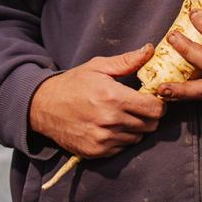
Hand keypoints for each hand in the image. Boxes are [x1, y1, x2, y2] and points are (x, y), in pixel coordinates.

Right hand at [30, 44, 164, 158]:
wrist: (42, 106)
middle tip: (137, 107)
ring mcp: (103, 139)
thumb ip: (127, 61)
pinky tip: (110, 127)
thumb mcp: (98, 67)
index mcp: (113, 97)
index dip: (159, 103)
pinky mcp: (96, 152)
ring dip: (135, 127)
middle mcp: (110, 120)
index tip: (153, 99)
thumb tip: (150, 49)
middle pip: (150, 125)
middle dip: (148, 116)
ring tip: (121, 115)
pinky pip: (122, 148)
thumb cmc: (73, 83)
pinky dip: (121, 138)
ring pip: (137, 137)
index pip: (155, 109)